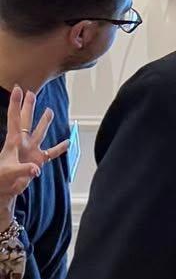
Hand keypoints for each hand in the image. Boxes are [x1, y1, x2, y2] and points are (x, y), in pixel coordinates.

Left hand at [0, 87, 69, 204]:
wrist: (5, 189)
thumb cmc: (2, 179)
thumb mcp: (10, 173)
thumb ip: (24, 170)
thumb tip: (36, 169)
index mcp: (13, 141)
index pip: (14, 118)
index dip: (15, 103)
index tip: (18, 89)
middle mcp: (23, 143)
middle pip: (26, 121)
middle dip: (29, 107)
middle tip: (32, 93)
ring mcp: (31, 151)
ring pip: (40, 133)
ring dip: (44, 122)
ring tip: (49, 111)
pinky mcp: (38, 161)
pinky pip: (51, 153)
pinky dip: (60, 148)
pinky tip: (67, 142)